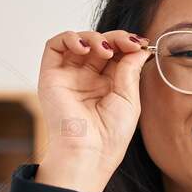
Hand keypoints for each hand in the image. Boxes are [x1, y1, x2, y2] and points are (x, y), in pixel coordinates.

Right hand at [34, 28, 151, 191]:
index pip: (116, 54)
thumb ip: (130, 69)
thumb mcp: (129, 98)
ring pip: (78, 41)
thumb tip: (138, 46)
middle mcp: (86, 79)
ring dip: (94, 37)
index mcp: (106, 86)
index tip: (141, 44)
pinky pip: (54, 46)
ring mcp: (68, 77)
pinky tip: (85, 47)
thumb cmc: (110, 136)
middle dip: (115, 38)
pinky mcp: (50, 76)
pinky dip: (69, 38)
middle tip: (128, 43)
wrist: (87, 153)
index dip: (127, 44)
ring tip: (105, 50)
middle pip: (99, 44)